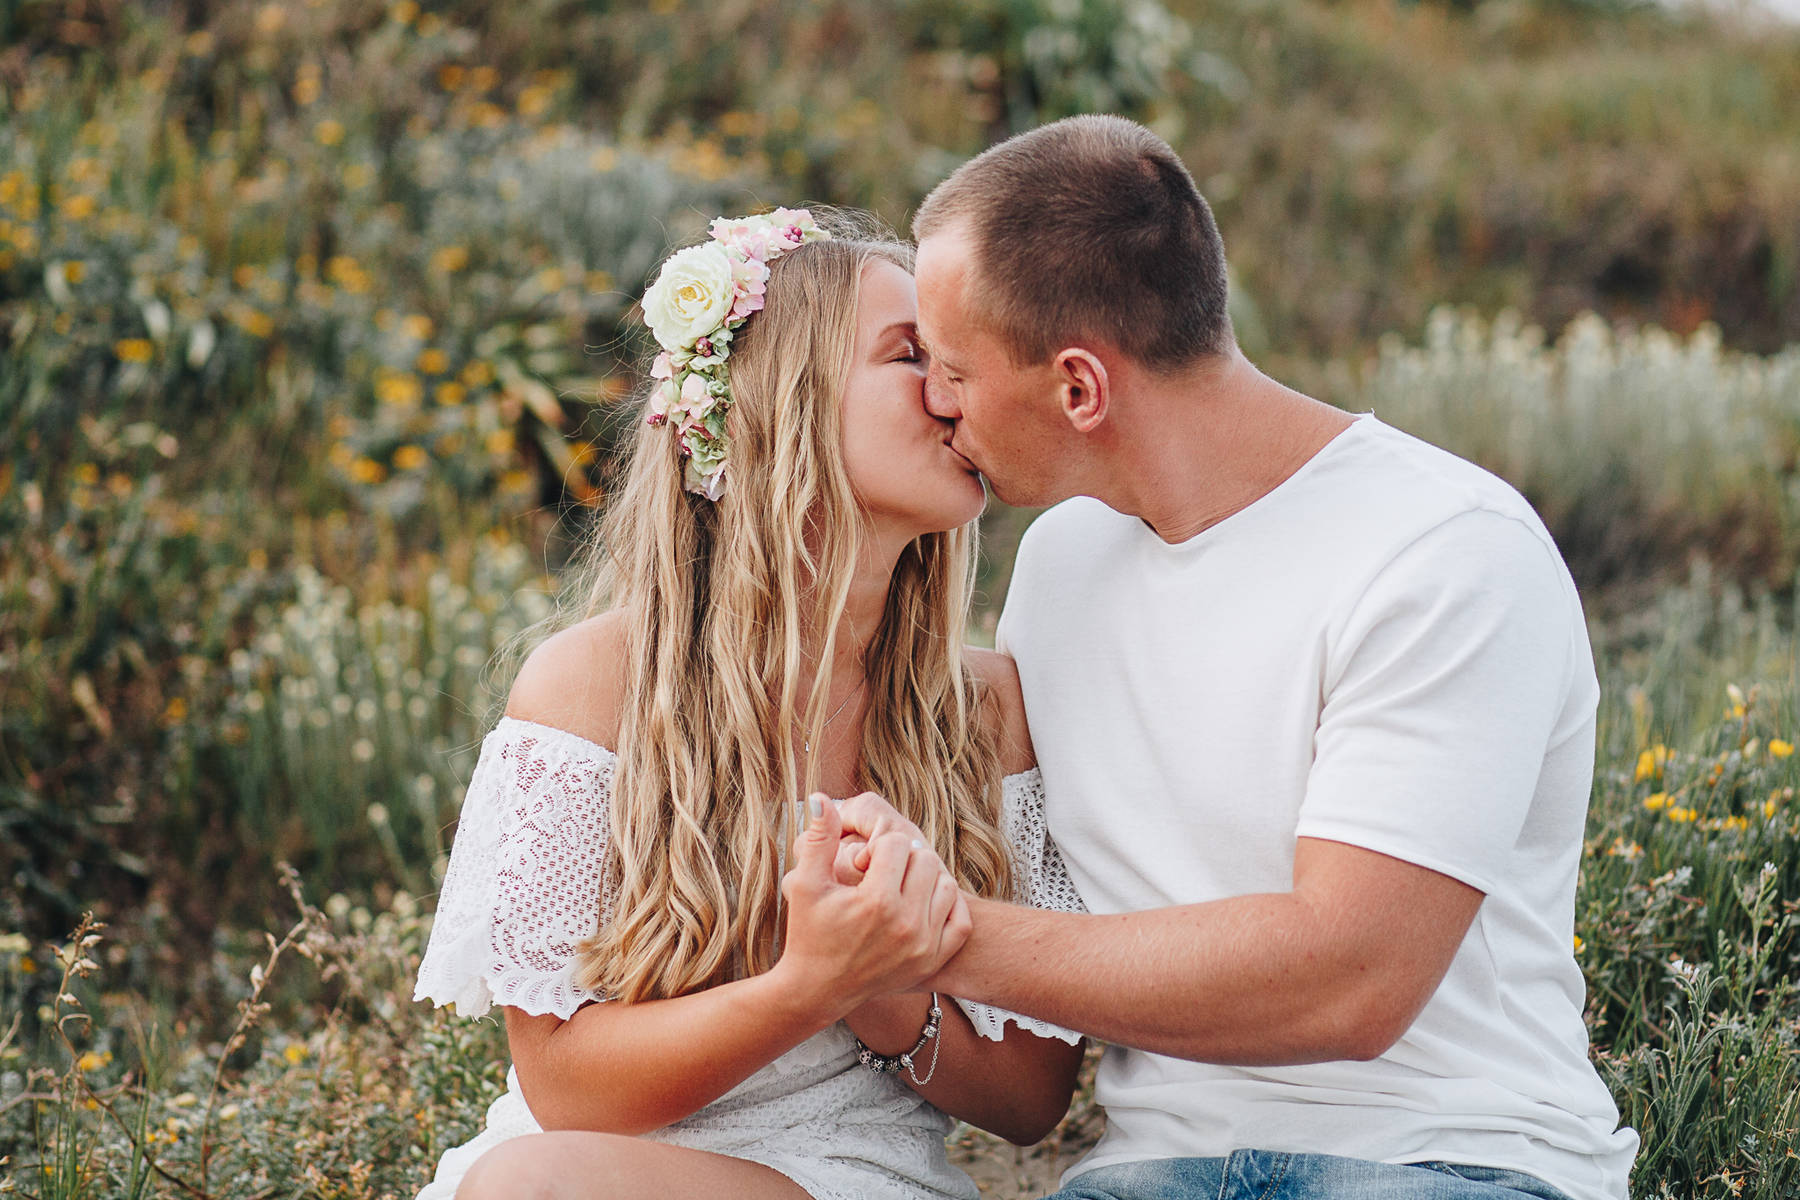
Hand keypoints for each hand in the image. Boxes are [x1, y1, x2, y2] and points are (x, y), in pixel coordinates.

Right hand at [776, 794, 970, 1020]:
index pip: (896, 843)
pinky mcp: (933, 960)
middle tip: (879, 876)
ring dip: (924, 880)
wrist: (818, 988)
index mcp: (876, 902)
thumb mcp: (805, 884)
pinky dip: (945, 906)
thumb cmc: (809, 932)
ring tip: (898, 890)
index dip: (875, 848)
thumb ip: (819, 839)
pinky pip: (960, 918)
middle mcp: (906, 924)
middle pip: (924, 858)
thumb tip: (822, 796)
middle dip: (901, 859)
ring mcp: (924, 945)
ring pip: (946, 883)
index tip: (860, 866)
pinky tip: (921, 905)